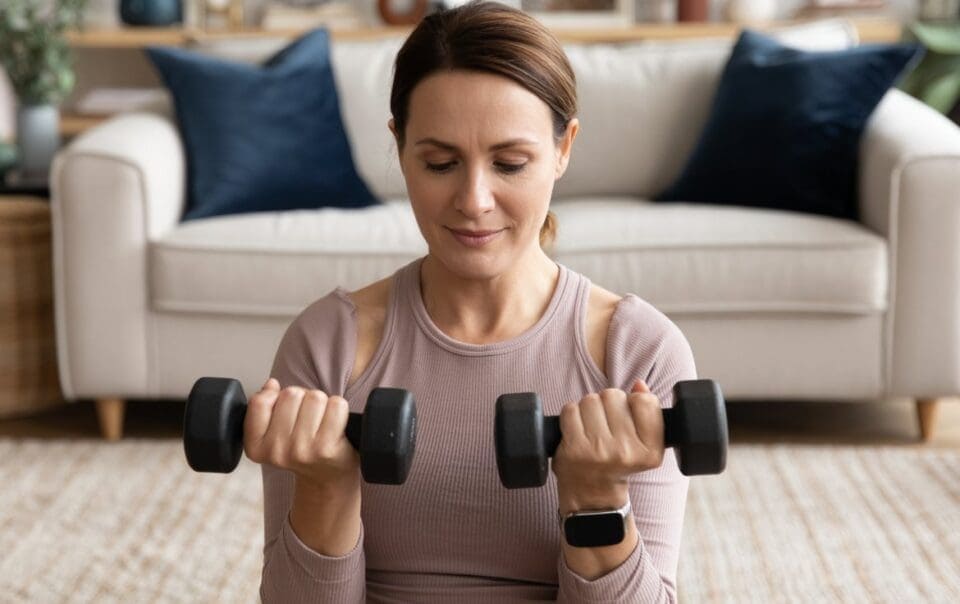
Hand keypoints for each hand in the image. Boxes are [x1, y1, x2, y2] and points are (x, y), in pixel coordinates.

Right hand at [243, 378, 360, 489]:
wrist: (327, 477)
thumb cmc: (302, 449)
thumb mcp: (273, 432)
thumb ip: (265, 406)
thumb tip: (271, 384)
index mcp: (256, 447)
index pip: (259, 402)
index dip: (275, 396)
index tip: (284, 409)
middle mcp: (276, 451)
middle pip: (290, 394)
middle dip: (302, 397)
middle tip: (307, 416)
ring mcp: (301, 450)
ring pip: (315, 397)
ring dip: (322, 403)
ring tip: (321, 420)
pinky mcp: (326, 447)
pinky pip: (336, 405)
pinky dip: (339, 408)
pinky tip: (336, 424)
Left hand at [551, 379, 664, 513]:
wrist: (593, 494)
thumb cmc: (619, 463)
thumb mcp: (645, 445)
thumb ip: (647, 412)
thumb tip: (639, 384)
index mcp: (650, 451)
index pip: (644, 401)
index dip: (633, 401)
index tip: (627, 415)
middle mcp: (627, 452)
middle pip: (613, 396)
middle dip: (607, 403)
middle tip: (605, 423)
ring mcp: (599, 451)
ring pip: (590, 400)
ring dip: (588, 408)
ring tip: (591, 426)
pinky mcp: (574, 449)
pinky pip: (570, 409)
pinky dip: (571, 415)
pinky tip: (577, 430)